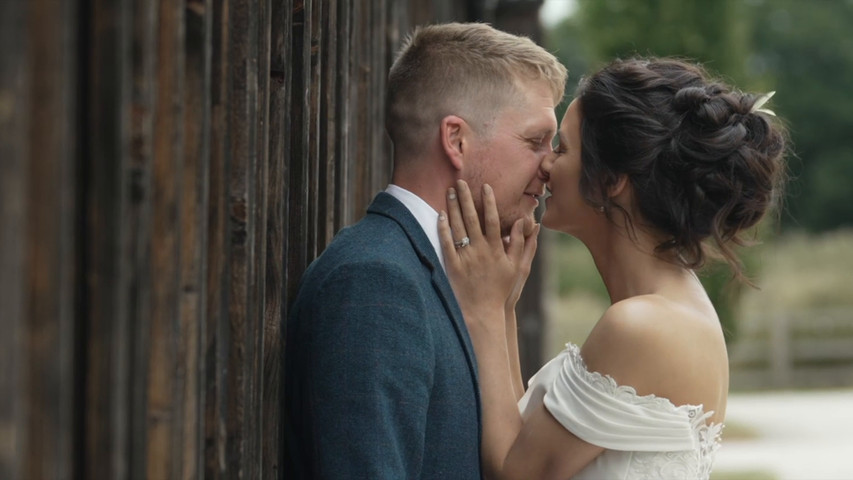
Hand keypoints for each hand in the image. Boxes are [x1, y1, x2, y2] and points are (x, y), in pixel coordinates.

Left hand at [438, 180, 539, 329]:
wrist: (483, 311)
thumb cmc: (501, 289)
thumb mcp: (517, 267)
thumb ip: (520, 243)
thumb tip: (526, 222)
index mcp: (496, 249)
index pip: (492, 219)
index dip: (488, 201)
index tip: (485, 186)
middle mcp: (480, 250)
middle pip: (471, 219)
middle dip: (466, 198)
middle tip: (460, 181)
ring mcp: (465, 258)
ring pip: (457, 228)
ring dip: (453, 208)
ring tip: (449, 192)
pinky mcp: (452, 266)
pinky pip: (446, 244)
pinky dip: (443, 229)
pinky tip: (440, 215)